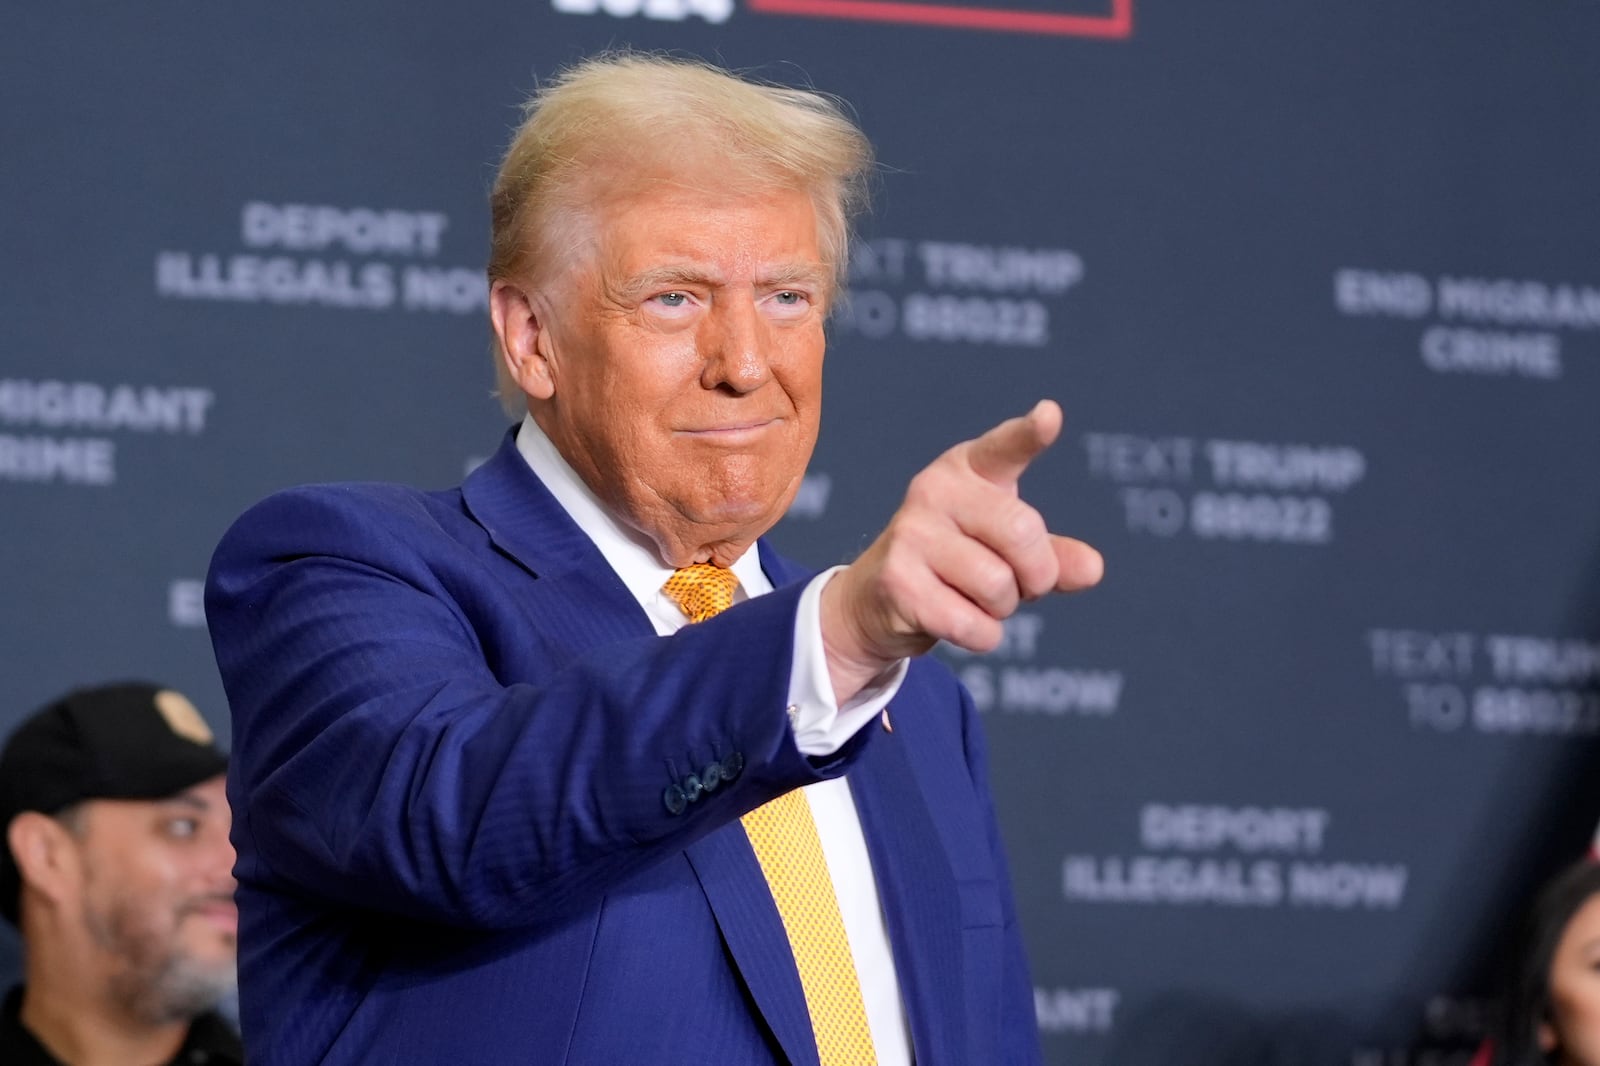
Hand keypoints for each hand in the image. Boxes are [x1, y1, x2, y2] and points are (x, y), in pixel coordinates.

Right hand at [820, 400, 1103, 702]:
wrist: (878, 600)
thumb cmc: (957, 564)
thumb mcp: (1009, 552)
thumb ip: (1054, 556)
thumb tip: (1091, 569)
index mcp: (968, 469)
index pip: (1005, 448)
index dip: (1030, 434)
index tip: (1051, 415)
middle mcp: (934, 490)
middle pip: (1022, 533)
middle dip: (1037, 576)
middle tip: (1018, 585)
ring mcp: (911, 533)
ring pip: (999, 586)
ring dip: (1002, 609)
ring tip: (974, 598)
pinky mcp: (897, 580)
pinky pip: (973, 624)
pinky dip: (982, 636)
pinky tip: (956, 619)